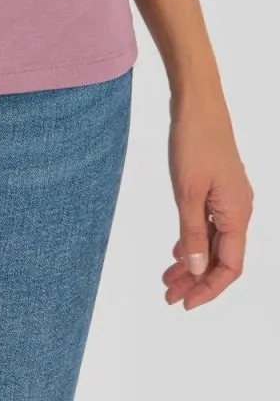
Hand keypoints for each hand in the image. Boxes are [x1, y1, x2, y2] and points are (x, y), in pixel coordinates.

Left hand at [163, 90, 252, 308]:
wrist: (197, 102)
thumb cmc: (194, 141)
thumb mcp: (188, 191)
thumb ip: (192, 232)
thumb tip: (196, 271)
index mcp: (238, 214)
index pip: (229, 267)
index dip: (208, 289)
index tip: (184, 303)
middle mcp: (239, 210)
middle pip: (221, 258)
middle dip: (196, 280)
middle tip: (168, 295)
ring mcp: (229, 198)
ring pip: (213, 241)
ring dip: (193, 261)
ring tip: (167, 278)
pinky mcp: (218, 187)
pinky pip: (209, 224)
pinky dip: (194, 239)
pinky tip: (177, 249)